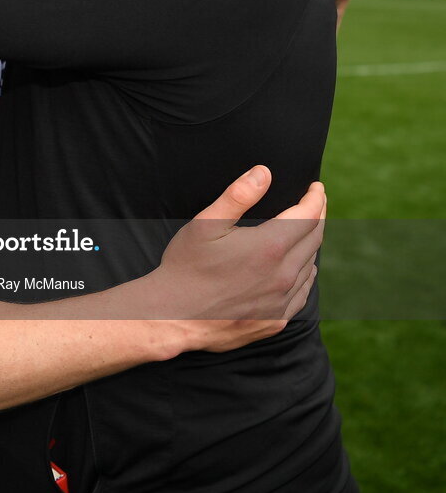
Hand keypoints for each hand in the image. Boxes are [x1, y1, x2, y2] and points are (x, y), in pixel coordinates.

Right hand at [140, 165, 324, 352]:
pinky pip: (301, 293)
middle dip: (317, 216)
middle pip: (314, 240)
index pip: (308, 217)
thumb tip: (264, 172)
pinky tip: (299, 268)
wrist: (174, 316)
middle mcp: (283, 276)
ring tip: (305, 231)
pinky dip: (304, 274)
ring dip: (310, 245)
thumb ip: (238, 195)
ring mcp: (281, 302)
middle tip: (316, 202)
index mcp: (269, 247)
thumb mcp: (206, 223)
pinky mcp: (276, 320)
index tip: (317, 187)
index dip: (315, 199)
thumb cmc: (187, 265)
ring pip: (309, 266)